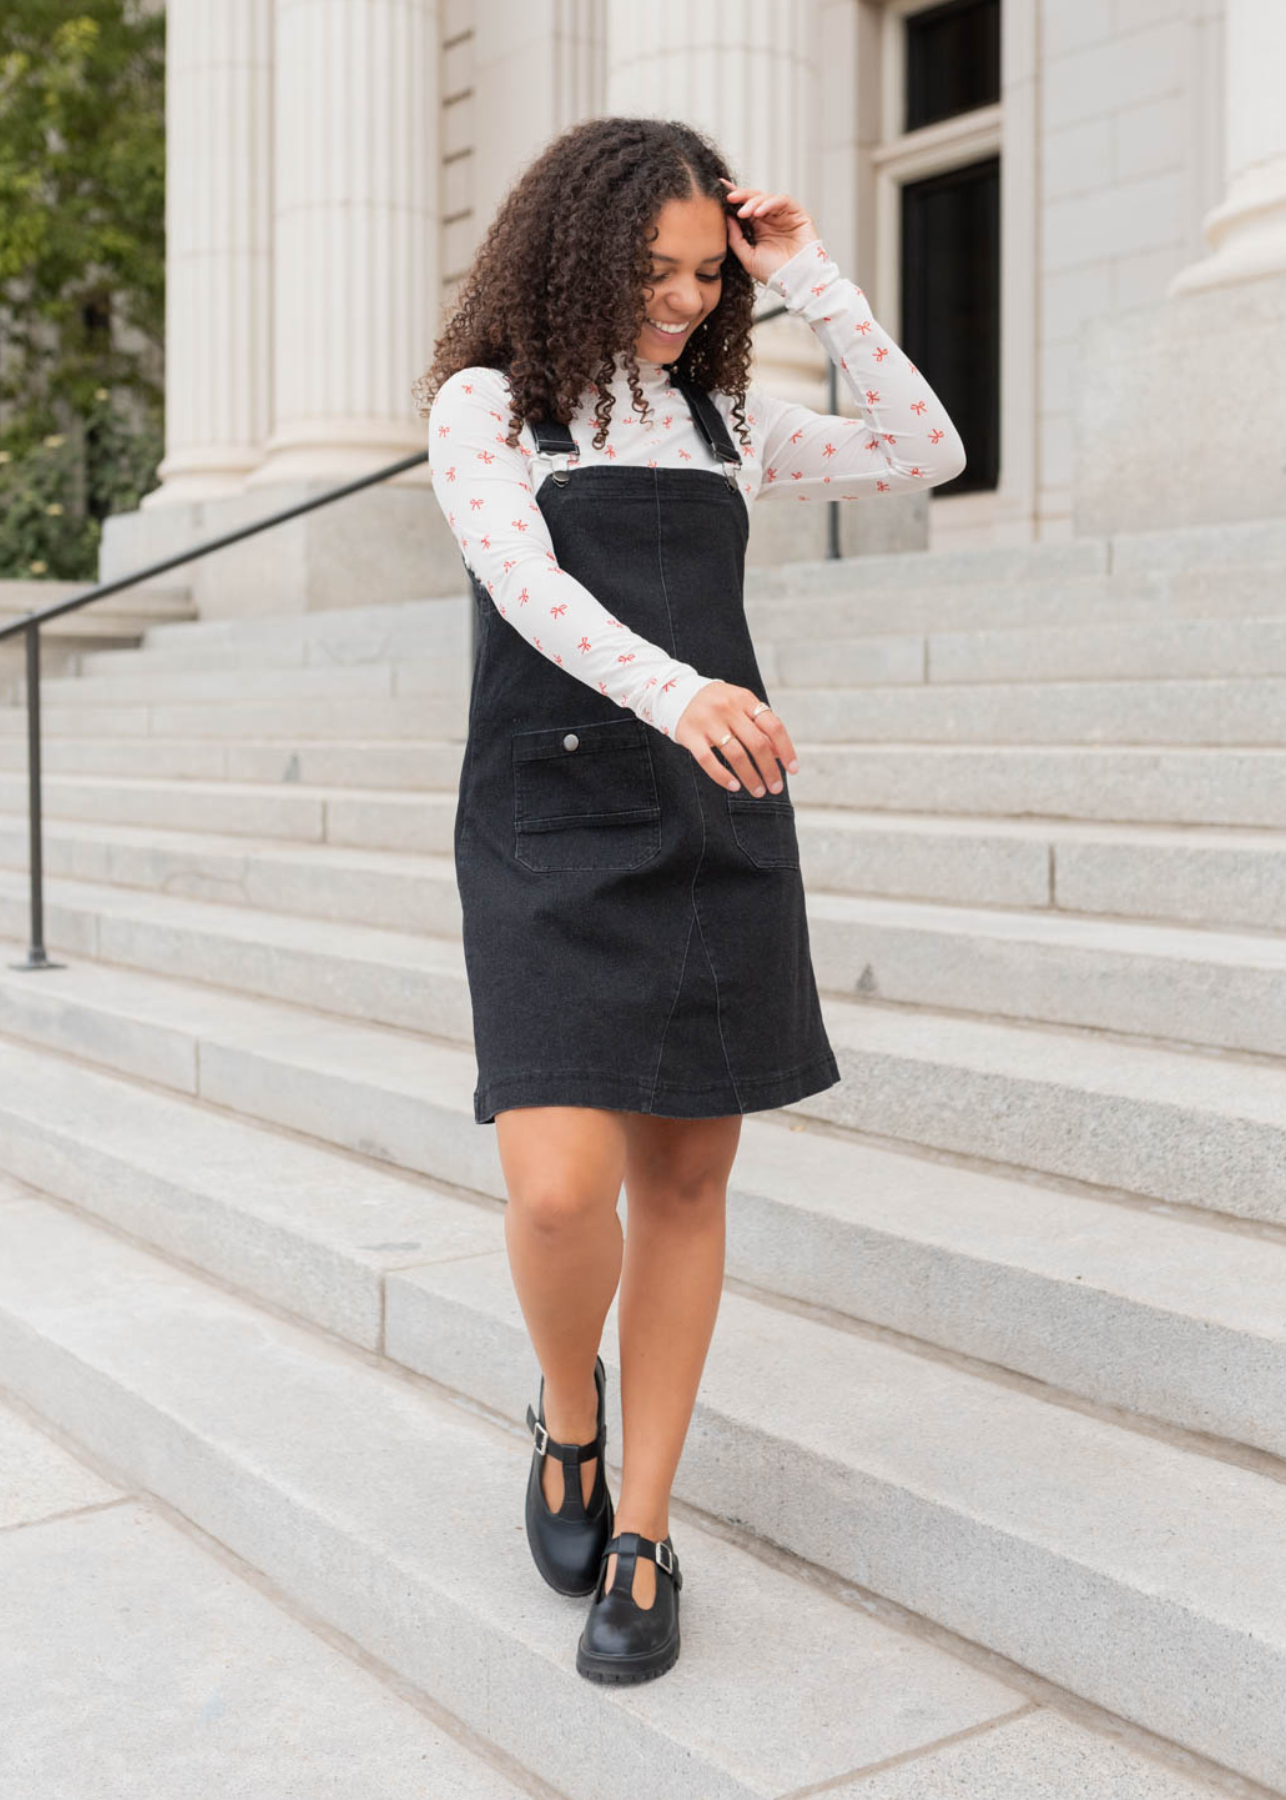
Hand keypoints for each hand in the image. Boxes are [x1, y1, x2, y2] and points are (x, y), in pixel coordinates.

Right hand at [673, 681, 799, 794]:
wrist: (677, 693)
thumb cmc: (717, 704)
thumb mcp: (741, 706)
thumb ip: (759, 726)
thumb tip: (780, 754)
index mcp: (745, 700)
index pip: (773, 726)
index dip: (786, 750)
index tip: (793, 770)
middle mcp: (728, 709)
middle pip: (757, 744)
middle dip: (769, 770)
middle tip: (775, 788)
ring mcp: (708, 722)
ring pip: (736, 755)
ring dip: (750, 777)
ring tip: (758, 791)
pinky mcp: (690, 735)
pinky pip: (708, 761)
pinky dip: (722, 776)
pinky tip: (733, 786)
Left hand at [716, 177, 820, 285]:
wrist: (796, 282)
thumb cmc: (774, 273)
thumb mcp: (747, 257)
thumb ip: (735, 238)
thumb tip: (725, 218)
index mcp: (758, 228)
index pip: (745, 207)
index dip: (734, 197)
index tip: (719, 188)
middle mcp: (771, 219)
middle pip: (755, 199)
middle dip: (741, 197)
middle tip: (729, 198)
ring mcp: (784, 215)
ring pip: (767, 198)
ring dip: (753, 202)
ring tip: (743, 213)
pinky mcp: (798, 213)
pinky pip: (783, 201)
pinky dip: (769, 204)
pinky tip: (758, 213)